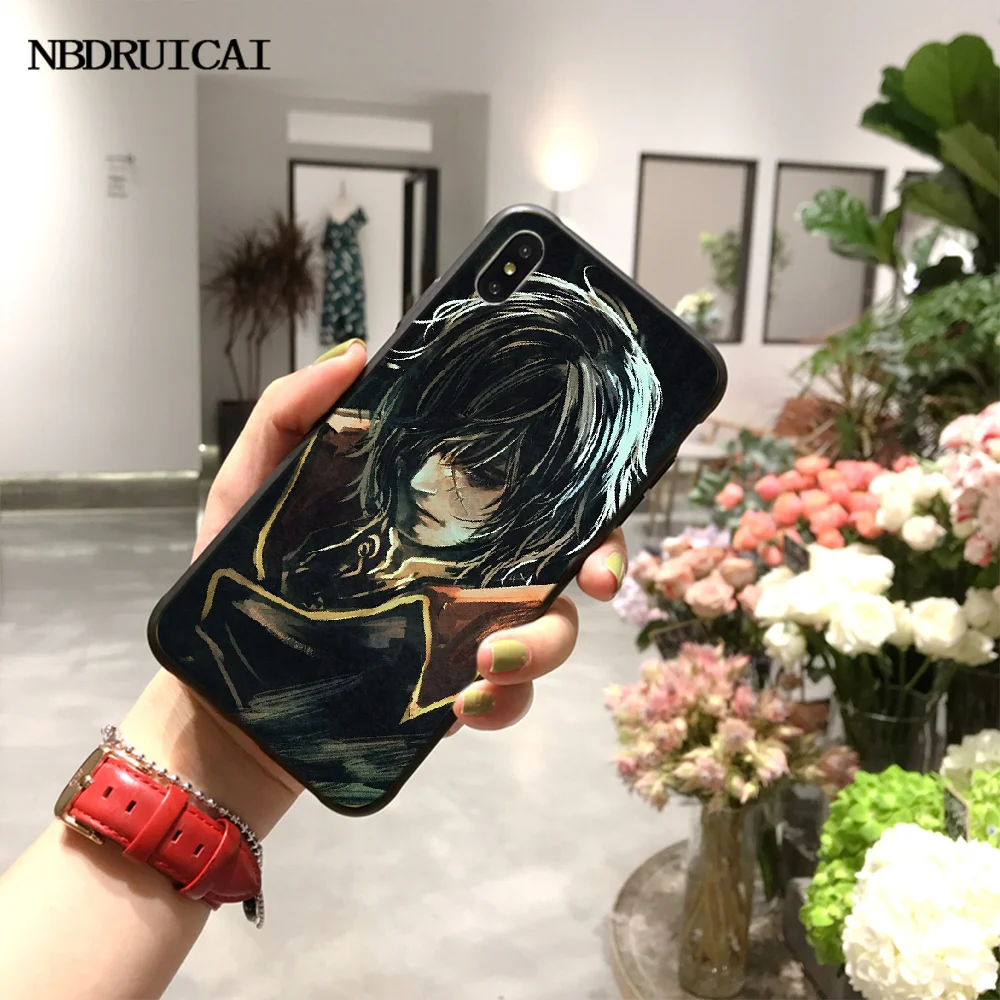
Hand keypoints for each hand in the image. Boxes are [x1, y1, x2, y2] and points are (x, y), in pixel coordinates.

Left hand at [127, 341, 628, 827]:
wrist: (225, 696)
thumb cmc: (240, 582)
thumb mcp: (249, 487)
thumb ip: (289, 413)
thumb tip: (354, 354)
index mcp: (434, 512)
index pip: (525, 487)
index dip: (580, 493)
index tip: (594, 507)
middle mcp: (463, 566)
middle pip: (562, 557)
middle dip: (601, 563)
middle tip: (595, 581)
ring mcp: (461, 628)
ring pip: (548, 630)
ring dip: (542, 646)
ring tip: (486, 664)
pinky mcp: (449, 688)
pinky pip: (507, 697)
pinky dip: (505, 704)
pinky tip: (465, 705)